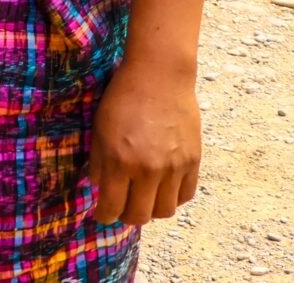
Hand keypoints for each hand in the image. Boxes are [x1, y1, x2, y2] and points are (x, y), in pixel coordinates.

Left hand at [88, 56, 201, 225]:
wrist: (159, 77)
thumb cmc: (122, 99)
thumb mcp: (99, 130)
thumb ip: (99, 164)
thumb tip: (100, 190)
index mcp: (121, 161)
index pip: (113, 207)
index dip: (104, 215)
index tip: (101, 214)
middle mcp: (150, 169)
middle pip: (141, 216)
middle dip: (126, 216)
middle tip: (120, 208)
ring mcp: (175, 167)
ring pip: (165, 211)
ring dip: (151, 209)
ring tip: (142, 197)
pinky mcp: (194, 161)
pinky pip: (185, 195)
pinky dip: (172, 198)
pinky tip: (162, 188)